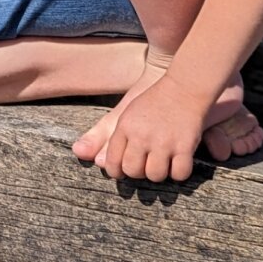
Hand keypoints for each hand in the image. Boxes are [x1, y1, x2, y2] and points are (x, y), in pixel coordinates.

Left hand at [99, 73, 213, 182]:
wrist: (184, 86)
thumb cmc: (153, 101)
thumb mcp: (126, 113)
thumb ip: (103, 133)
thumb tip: (77, 152)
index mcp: (124, 127)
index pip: (112, 161)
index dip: (118, 170)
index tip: (125, 170)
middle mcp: (141, 136)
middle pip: (133, 171)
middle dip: (139, 173)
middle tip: (147, 165)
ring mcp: (163, 142)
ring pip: (155, 175)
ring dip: (160, 173)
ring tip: (164, 162)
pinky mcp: (184, 146)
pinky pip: (179, 174)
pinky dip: (180, 173)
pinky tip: (179, 162)